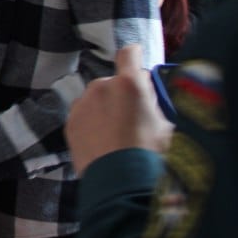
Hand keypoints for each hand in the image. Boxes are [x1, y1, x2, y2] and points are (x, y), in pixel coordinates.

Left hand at [66, 44, 172, 175]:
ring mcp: (82, 105)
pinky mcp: (70, 122)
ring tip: (118, 136)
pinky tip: (104, 142)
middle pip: (114, 83)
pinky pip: (84, 116)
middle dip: (123, 94)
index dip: (134, 53)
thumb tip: (150, 95)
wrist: (120, 183)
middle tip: (135, 118)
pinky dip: (93, 124)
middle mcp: (101, 88)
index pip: (129, 54)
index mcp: (129, 84)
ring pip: (97, 100)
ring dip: (106, 109)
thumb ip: (156, 104)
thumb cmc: (151, 155)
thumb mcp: (167, 127)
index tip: (136, 54)